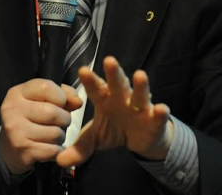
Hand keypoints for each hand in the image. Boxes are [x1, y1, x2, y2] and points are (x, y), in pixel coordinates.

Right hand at [0, 78, 82, 174]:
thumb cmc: (32, 118)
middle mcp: (12, 109)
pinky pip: (53, 150)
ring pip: (55, 133)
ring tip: (52, 136)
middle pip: (53, 113)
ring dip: (60, 137)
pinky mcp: (22, 151)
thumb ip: (64, 94)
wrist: (10, 149)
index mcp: (17, 93)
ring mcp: (15, 131)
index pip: (47, 87)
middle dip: (64, 120)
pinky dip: (56, 150)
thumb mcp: (43, 100)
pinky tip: (47, 148)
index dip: (61, 97)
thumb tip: (78, 102)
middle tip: (59, 124)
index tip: (60, 104)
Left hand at [56, 56, 173, 167]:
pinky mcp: (155, 120)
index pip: (96, 89)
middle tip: (109, 60)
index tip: (82, 71)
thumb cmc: (115, 129)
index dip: (90, 81)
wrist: (142, 139)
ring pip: (140, 94)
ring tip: (140, 74)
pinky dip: (160, 112)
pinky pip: (158, 115)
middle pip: (118, 84)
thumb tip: (59, 160)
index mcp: (106, 100)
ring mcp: (141, 107)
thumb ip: (80, 147)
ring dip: (141, 86)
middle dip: (114, 73)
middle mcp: (123, 99)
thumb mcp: (96, 138)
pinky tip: (161, 108)